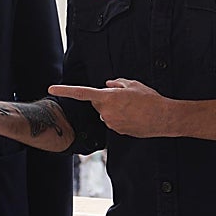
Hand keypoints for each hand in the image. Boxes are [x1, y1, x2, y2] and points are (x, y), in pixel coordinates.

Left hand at [49, 78, 166, 137]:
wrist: (164, 118)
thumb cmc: (150, 99)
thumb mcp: (133, 84)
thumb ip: (117, 83)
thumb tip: (107, 84)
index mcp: (108, 97)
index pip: (81, 93)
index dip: (65, 90)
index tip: (51, 88)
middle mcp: (106, 111)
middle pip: (98, 103)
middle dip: (106, 100)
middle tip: (125, 98)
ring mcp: (111, 123)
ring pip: (106, 114)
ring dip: (114, 110)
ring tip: (133, 108)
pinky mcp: (118, 131)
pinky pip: (114, 122)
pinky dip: (121, 118)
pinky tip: (134, 117)